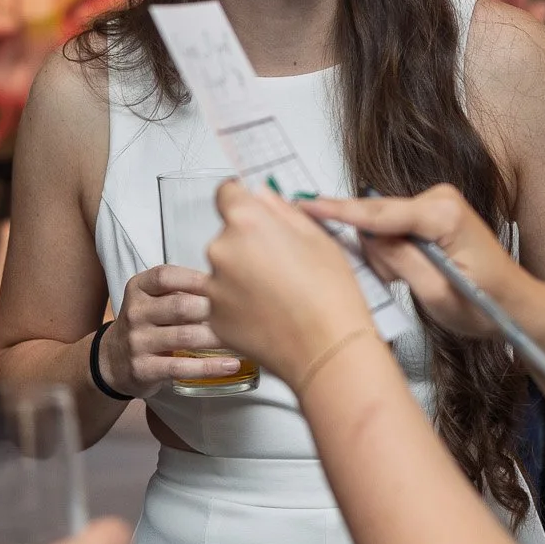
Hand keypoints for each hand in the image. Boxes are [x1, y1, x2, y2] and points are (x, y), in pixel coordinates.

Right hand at [104, 264, 245, 395]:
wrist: (112, 360)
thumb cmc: (146, 324)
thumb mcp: (152, 299)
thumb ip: (181, 289)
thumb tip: (228, 281)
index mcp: (139, 289)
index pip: (166, 276)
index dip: (196, 279)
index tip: (224, 282)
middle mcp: (135, 312)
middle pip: (180, 306)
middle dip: (213, 309)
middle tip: (242, 312)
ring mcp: (137, 342)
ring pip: (185, 337)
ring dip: (218, 338)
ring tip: (243, 338)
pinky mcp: (144, 369)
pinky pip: (181, 367)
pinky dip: (210, 366)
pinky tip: (231, 364)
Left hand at [204, 182, 380, 392]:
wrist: (327, 350)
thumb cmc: (330, 296)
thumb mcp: (317, 238)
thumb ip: (282, 210)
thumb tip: (263, 196)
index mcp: (246, 222)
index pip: (226, 193)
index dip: (240, 200)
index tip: (249, 210)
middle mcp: (222, 250)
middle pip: (226, 235)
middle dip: (247, 244)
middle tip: (280, 263)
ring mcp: (214, 286)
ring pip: (223, 270)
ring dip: (241, 276)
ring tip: (277, 293)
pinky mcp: (215, 317)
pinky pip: (222, 301)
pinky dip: (238, 304)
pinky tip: (268, 312)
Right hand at [302, 185, 519, 339]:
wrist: (513, 303)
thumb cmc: (486, 303)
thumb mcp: (438, 294)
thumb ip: (400, 262)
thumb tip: (369, 238)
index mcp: (445, 215)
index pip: (380, 212)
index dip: (340, 211)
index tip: (306, 205)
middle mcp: (441, 199)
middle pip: (378, 216)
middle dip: (375, 251)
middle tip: (394, 282)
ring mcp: (436, 202)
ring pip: (382, 224)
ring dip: (386, 256)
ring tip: (410, 282)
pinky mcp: (430, 211)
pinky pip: (393, 226)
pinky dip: (392, 251)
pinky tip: (409, 270)